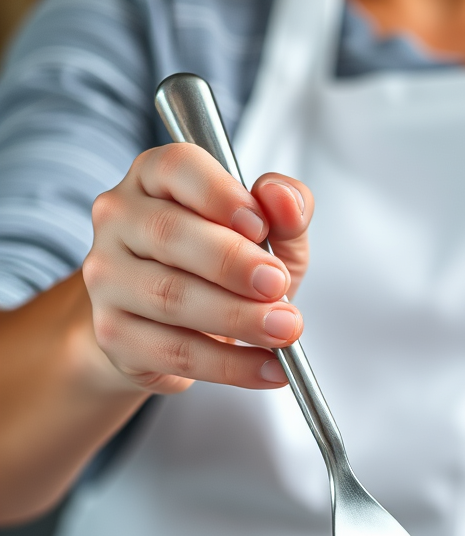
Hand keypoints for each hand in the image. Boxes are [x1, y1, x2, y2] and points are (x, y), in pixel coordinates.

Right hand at [83, 143, 313, 393]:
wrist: (179, 327)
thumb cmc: (226, 269)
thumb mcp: (270, 234)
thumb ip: (286, 210)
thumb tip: (284, 198)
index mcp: (156, 178)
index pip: (177, 167)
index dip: (220, 194)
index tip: (260, 225)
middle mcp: (120, 219)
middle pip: (170, 235)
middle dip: (233, 263)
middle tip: (279, 285)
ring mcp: (108, 277)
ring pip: (170, 296)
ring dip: (237, 317)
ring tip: (285, 330)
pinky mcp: (114, 333)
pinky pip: (175, 351)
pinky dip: (230, 364)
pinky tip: (269, 367)